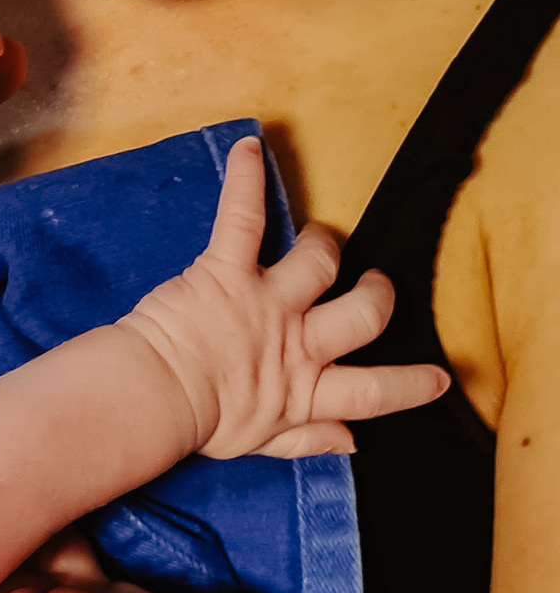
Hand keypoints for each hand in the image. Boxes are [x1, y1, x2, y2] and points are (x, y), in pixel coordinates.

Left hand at [122, 135, 449, 458]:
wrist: (150, 397)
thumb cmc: (196, 422)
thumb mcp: (257, 443)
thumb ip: (308, 440)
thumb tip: (353, 441)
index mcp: (305, 390)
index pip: (373, 391)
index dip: (412, 384)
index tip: (441, 378)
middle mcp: (297, 343)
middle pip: (364, 314)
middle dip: (377, 295)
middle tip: (374, 286)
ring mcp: (266, 302)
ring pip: (321, 261)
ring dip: (326, 244)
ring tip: (321, 238)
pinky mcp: (227, 270)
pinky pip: (244, 218)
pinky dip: (246, 180)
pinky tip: (249, 149)